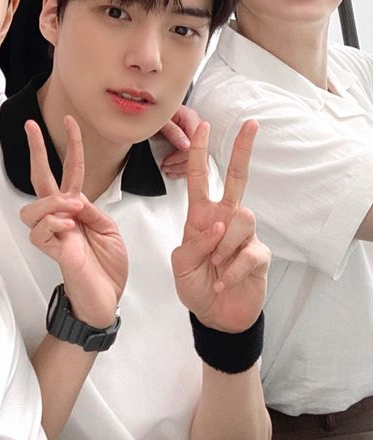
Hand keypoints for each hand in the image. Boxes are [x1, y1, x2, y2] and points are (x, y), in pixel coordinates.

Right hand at [20, 115, 127, 327]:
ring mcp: (52, 232)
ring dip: (53, 202)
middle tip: (31, 126)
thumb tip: (72, 199)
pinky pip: (41, 229)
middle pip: (40, 178)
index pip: (70, 170)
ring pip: (34, 206)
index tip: (70, 121)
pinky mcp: (50, 250)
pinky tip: (68, 229)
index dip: (71, 145)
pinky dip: (55, 224)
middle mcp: (60, 216)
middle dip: (36, 149)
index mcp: (76, 207)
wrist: (105, 298)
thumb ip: (91, 209)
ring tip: (72, 210)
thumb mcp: (109, 228)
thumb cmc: (107, 266)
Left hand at [160, 104, 200, 177]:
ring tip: (167, 169)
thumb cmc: (154, 112)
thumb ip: (173, 132)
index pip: (195, 142)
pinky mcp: (190, 141)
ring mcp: (194, 134)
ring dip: (181, 167)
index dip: (182, 154)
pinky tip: (173, 171)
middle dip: (181, 163)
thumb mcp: (160, 122)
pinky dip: (182, 167)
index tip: (168, 160)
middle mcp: (195, 126)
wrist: (150, 110)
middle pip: (198, 151)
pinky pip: (193, 159)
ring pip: (197, 158)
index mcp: (191, 118)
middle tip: (165, 166)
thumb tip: (187, 146)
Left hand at [171, 120, 269, 332]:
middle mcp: (225, 218)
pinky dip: (232, 270)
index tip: (202, 125)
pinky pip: (248, 252)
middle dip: (242, 149)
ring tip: (215, 265)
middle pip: (236, 177)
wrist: (215, 315)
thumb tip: (218, 226)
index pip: (199, 175)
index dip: (199, 150)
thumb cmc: (195, 284)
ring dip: (224, 245)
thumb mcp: (180, 264)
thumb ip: (194, 243)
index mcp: (201, 214)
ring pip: (242, 217)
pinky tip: (224, 281)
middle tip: (250, 124)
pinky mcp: (259, 255)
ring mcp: (244, 235)